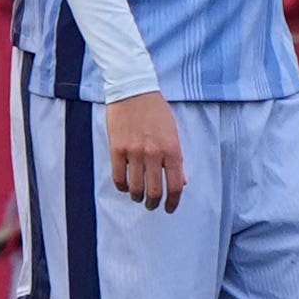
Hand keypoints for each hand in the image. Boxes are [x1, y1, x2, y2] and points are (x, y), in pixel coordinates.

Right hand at [105, 91, 185, 212]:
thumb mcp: (173, 132)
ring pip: (135, 188)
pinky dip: (122, 187)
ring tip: (138, 197)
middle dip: (154, 204)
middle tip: (152, 205)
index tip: (169, 208)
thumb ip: (177, 158)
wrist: (133, 90)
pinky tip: (124, 186)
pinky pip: (119, 177)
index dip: (173, 202)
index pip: (175, 185)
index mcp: (172, 149)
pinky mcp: (117, 149)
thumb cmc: (156, 111)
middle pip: (155, 191)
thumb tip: (181, 181)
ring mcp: (134, 152)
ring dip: (137, 197)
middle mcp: (154, 153)